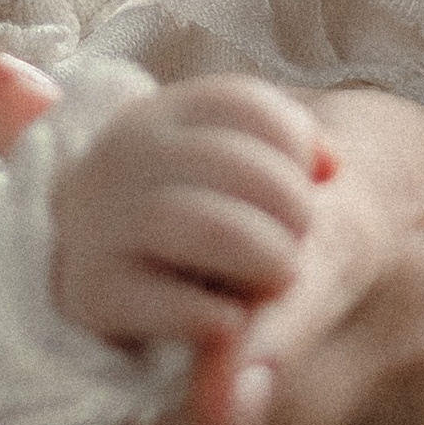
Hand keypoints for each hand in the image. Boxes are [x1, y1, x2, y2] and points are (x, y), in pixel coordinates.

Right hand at [47, 72, 337, 335]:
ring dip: (255, 252)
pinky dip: (208, 313)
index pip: (241, 103)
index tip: (316, 181)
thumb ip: (291, 160)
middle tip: (298, 240)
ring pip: (187, 220)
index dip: (297, 143)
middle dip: (285, 202)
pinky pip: (155, 298)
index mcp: (164, 114)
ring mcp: (99, 220)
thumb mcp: (239, 181)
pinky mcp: (91, 291)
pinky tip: (233, 321)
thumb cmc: (196, 228)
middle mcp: (124, 154)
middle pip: (221, 159)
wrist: (98, 285)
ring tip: (279, 276)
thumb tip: (332, 166)